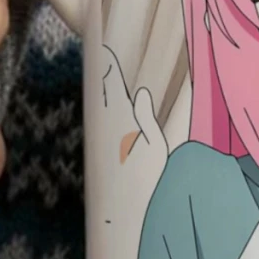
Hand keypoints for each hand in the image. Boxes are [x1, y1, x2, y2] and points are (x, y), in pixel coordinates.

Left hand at [102, 44, 167, 203]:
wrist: (129, 204)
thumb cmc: (147, 176)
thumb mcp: (154, 145)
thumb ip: (146, 118)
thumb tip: (142, 94)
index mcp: (124, 120)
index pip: (114, 88)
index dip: (110, 69)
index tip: (106, 53)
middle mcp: (111, 126)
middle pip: (106, 95)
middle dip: (105, 78)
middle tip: (103, 59)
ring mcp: (105, 137)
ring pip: (103, 108)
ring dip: (104, 92)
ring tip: (105, 77)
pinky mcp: (104, 149)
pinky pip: (104, 123)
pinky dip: (106, 110)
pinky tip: (109, 108)